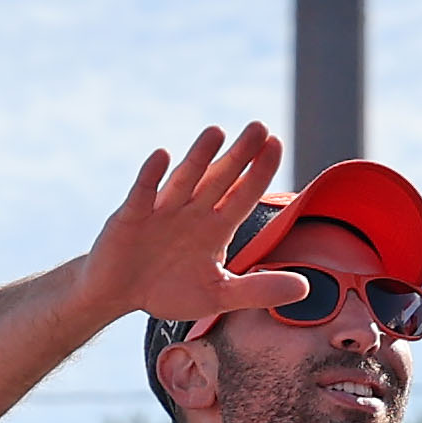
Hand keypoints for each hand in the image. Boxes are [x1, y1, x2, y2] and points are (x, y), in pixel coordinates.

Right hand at [79, 127, 299, 328]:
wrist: (117, 295)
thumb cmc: (168, 289)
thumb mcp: (217, 295)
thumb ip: (257, 290)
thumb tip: (304, 289)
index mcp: (215, 228)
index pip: (243, 194)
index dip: (259, 171)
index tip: (276, 143)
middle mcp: (191, 212)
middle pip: (219, 179)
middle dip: (238, 155)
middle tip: (259, 127)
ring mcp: (161, 211)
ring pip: (184, 180)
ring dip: (199, 158)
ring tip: (217, 133)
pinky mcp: (130, 217)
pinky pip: (143, 193)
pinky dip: (152, 175)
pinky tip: (162, 156)